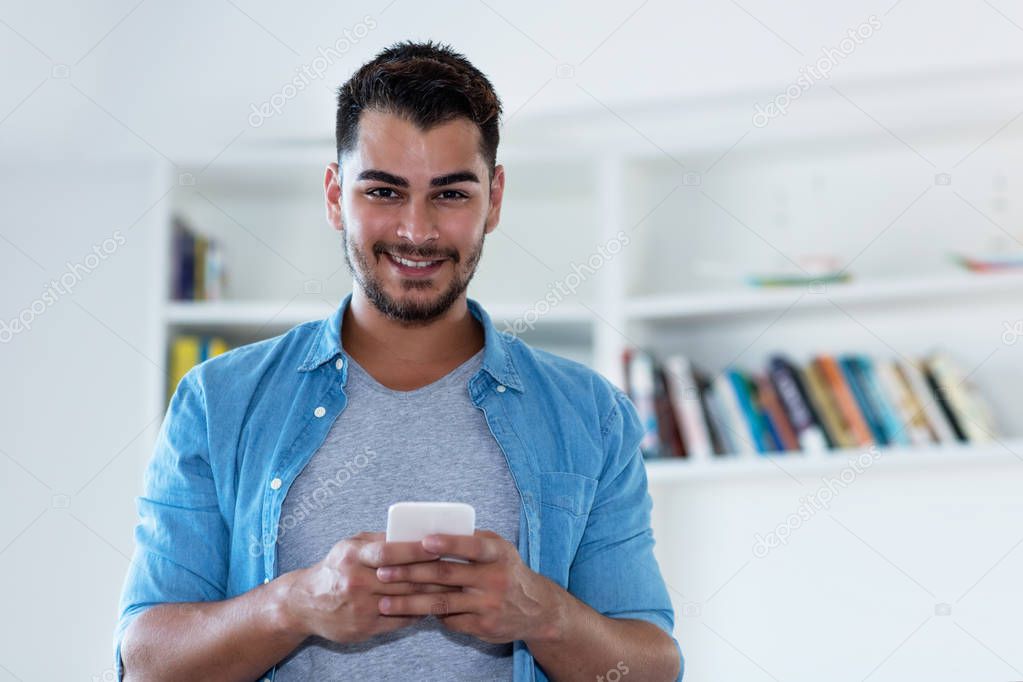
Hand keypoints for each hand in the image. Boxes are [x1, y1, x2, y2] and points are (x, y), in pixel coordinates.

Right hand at [283, 531, 457, 643]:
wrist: (304, 604)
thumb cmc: (335, 568)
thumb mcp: (350, 546)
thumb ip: (379, 540)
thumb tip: (414, 532)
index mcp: (353, 556)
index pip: (389, 552)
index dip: (416, 549)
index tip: (439, 546)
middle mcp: (356, 582)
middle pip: (402, 578)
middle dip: (433, 573)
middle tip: (459, 568)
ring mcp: (360, 607)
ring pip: (405, 600)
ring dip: (431, 594)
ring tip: (454, 587)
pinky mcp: (364, 628)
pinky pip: (399, 619)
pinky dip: (418, 612)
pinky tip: (434, 605)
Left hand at [374, 530, 564, 643]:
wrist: (536, 609)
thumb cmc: (507, 569)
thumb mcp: (498, 549)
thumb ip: (471, 539)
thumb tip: (430, 531)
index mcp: (497, 554)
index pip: (472, 546)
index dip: (449, 543)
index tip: (423, 541)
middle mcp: (494, 579)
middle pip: (446, 575)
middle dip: (410, 573)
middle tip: (382, 573)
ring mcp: (487, 605)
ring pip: (441, 603)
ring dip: (409, 603)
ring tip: (384, 602)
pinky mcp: (482, 626)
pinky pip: (448, 620)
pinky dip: (427, 615)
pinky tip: (407, 613)